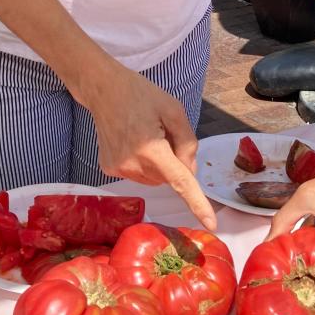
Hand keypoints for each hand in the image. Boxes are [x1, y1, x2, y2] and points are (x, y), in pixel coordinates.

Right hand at [88, 65, 216, 231]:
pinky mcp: (110, 169)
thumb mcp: (173, 109)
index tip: (211, 225)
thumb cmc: (140, 94)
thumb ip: (188, 142)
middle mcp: (132, 164)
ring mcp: (118, 169)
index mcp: (151, 148)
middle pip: (168, 177)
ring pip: (154, 178)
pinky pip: (139, 175)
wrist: (103, 89)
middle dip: (173, 161)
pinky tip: (132, 141)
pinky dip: (143, 163)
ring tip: (145, 135)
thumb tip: (191, 171)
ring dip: (158, 163)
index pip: (180, 181)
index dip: (197, 203)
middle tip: (162, 133)